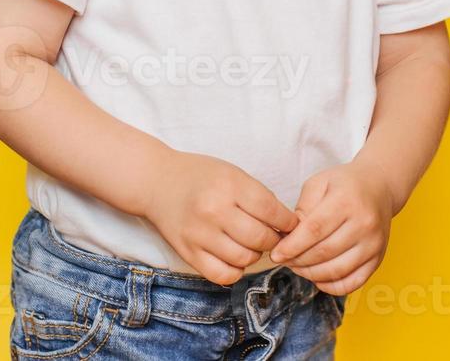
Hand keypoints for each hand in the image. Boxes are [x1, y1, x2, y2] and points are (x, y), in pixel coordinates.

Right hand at [143, 149, 298, 285]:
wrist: (157, 182)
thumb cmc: (201, 175)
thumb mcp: (233, 174)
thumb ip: (258, 196)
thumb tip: (286, 223)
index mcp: (229, 186)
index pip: (271, 211)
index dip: (288, 222)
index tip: (291, 224)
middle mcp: (214, 211)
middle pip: (260, 238)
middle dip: (274, 240)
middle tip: (274, 236)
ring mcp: (199, 234)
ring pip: (243, 258)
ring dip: (256, 255)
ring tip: (254, 245)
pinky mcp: (188, 253)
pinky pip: (221, 275)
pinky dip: (235, 271)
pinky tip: (237, 259)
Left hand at [269, 156, 395, 294]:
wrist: (380, 187)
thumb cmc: (345, 184)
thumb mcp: (319, 183)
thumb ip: (303, 209)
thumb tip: (289, 238)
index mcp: (347, 200)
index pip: (314, 230)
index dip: (291, 246)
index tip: (276, 254)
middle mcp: (364, 223)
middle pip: (324, 252)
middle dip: (297, 261)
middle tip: (284, 260)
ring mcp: (374, 243)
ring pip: (336, 271)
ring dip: (311, 274)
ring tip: (298, 267)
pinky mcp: (378, 258)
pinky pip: (352, 283)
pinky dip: (331, 286)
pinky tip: (318, 276)